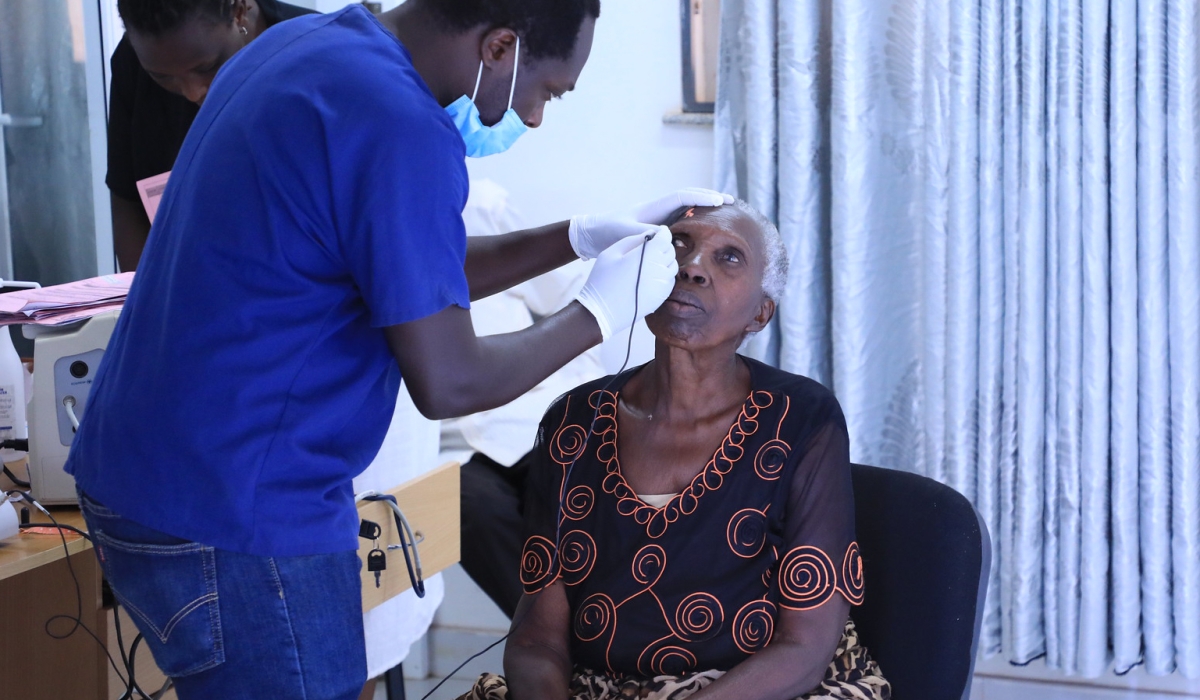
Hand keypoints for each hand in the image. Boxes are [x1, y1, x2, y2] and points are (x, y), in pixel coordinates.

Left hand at [568, 188, 733, 259]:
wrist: (590, 236)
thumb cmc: (606, 232)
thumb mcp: (625, 231)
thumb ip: (644, 233)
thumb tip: (664, 234)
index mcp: (654, 208)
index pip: (684, 197)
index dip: (702, 197)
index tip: (720, 200)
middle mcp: (658, 212)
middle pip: (690, 200)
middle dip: (710, 199)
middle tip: (732, 202)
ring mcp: (657, 220)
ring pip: (686, 211)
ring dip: (704, 211)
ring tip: (724, 215)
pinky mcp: (654, 231)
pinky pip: (679, 224)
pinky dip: (693, 225)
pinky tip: (702, 233)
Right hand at [575, 226, 677, 340]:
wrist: (602, 311)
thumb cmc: (603, 279)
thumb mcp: (612, 252)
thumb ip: (633, 240)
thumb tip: (648, 235)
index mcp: (649, 254)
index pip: (666, 237)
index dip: (661, 233)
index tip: (656, 233)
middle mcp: (661, 268)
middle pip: (671, 251)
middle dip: (663, 246)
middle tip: (649, 248)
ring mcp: (663, 284)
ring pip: (672, 266)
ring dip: (664, 261)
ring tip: (649, 262)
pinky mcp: (662, 297)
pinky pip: (670, 280)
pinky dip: (664, 275)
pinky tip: (650, 276)